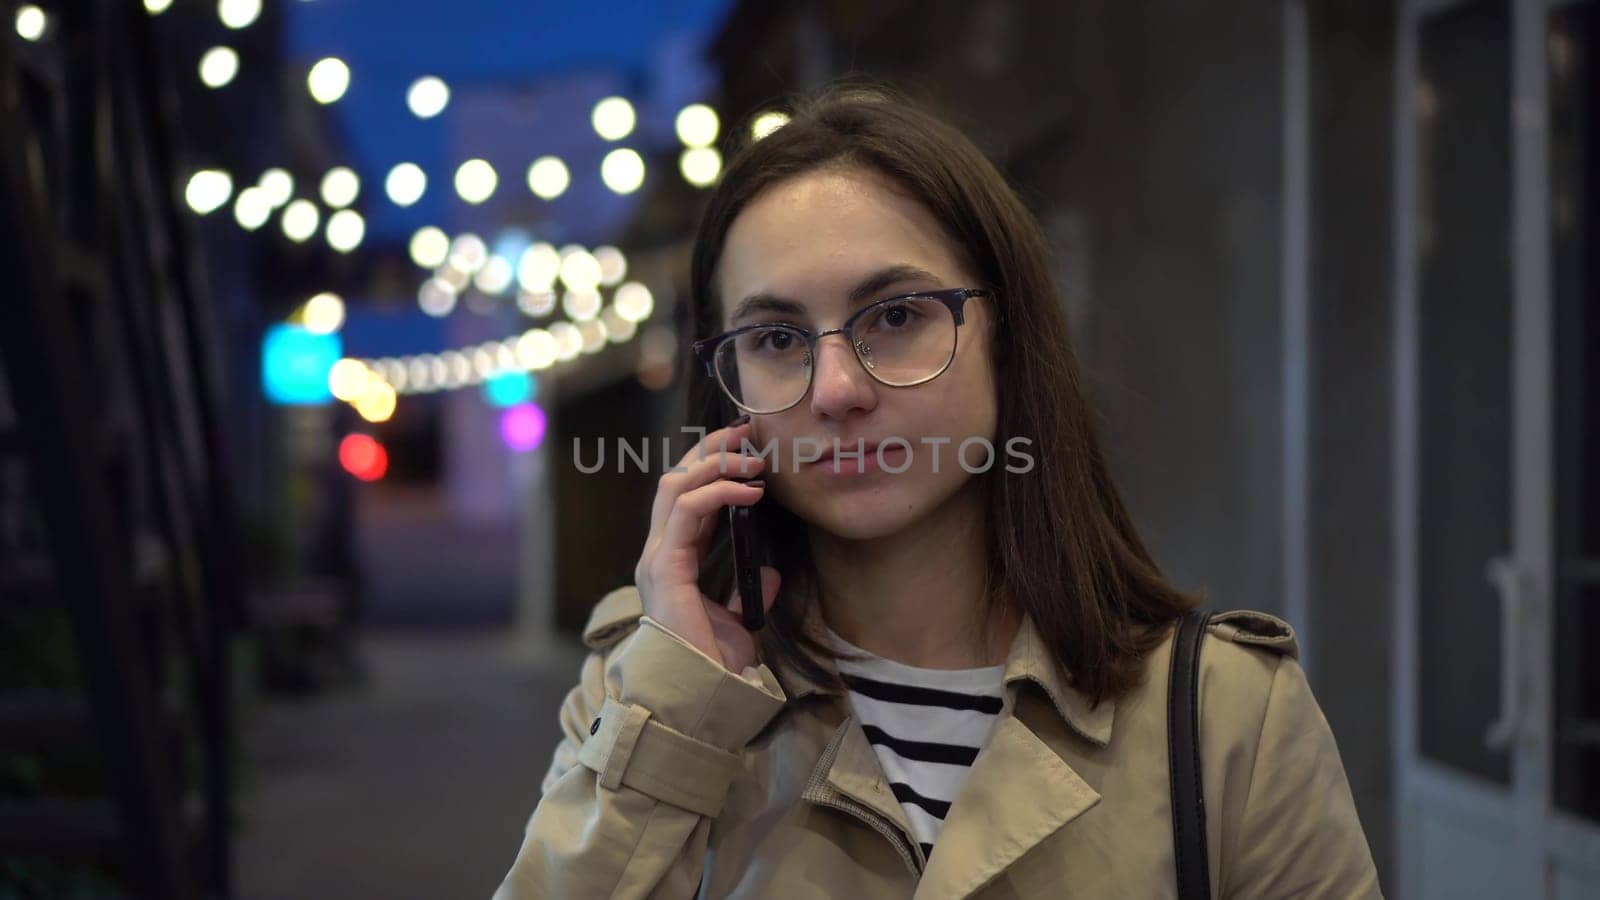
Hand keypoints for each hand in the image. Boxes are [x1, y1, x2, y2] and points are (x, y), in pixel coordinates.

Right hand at [634, 419, 781, 672]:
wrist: (702, 695)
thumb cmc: (714, 665)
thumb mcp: (739, 621)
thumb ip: (748, 592)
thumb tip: (770, 571)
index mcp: (673, 562)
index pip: (686, 497)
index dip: (711, 465)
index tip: (746, 444)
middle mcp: (659, 554)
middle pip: (675, 480)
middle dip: (710, 449)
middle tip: (746, 431)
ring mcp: (658, 558)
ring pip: (676, 486)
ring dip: (715, 464)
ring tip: (752, 458)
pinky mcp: (666, 566)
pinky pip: (687, 511)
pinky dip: (718, 491)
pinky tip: (750, 490)